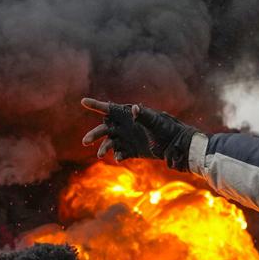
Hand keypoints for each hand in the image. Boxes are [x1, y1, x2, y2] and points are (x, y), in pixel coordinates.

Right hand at [79, 99, 200, 166]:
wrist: (175, 145)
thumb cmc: (166, 129)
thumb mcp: (155, 122)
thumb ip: (144, 116)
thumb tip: (136, 108)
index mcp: (128, 115)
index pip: (108, 108)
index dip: (95, 105)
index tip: (83, 101)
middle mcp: (124, 126)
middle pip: (104, 129)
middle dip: (94, 134)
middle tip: (86, 141)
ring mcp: (126, 139)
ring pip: (109, 143)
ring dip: (103, 148)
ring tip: (100, 155)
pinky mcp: (131, 151)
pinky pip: (119, 153)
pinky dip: (117, 156)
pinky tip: (119, 158)